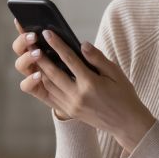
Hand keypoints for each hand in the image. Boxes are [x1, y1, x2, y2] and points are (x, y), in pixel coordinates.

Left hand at [12, 20, 154, 151]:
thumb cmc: (124, 95)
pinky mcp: (68, 112)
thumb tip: (83, 44)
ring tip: (33, 55)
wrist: (127, 124)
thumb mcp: (116, 74)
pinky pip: (50, 96)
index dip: (57, 44)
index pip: (69, 59)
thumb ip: (98, 58)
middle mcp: (77, 96)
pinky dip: (43, 84)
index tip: (47, 33)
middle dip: (40, 56)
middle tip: (31, 42)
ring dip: (38, 69)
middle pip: (52, 72)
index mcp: (90, 84)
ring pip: (48, 85)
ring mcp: (71, 106)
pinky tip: (39, 73)